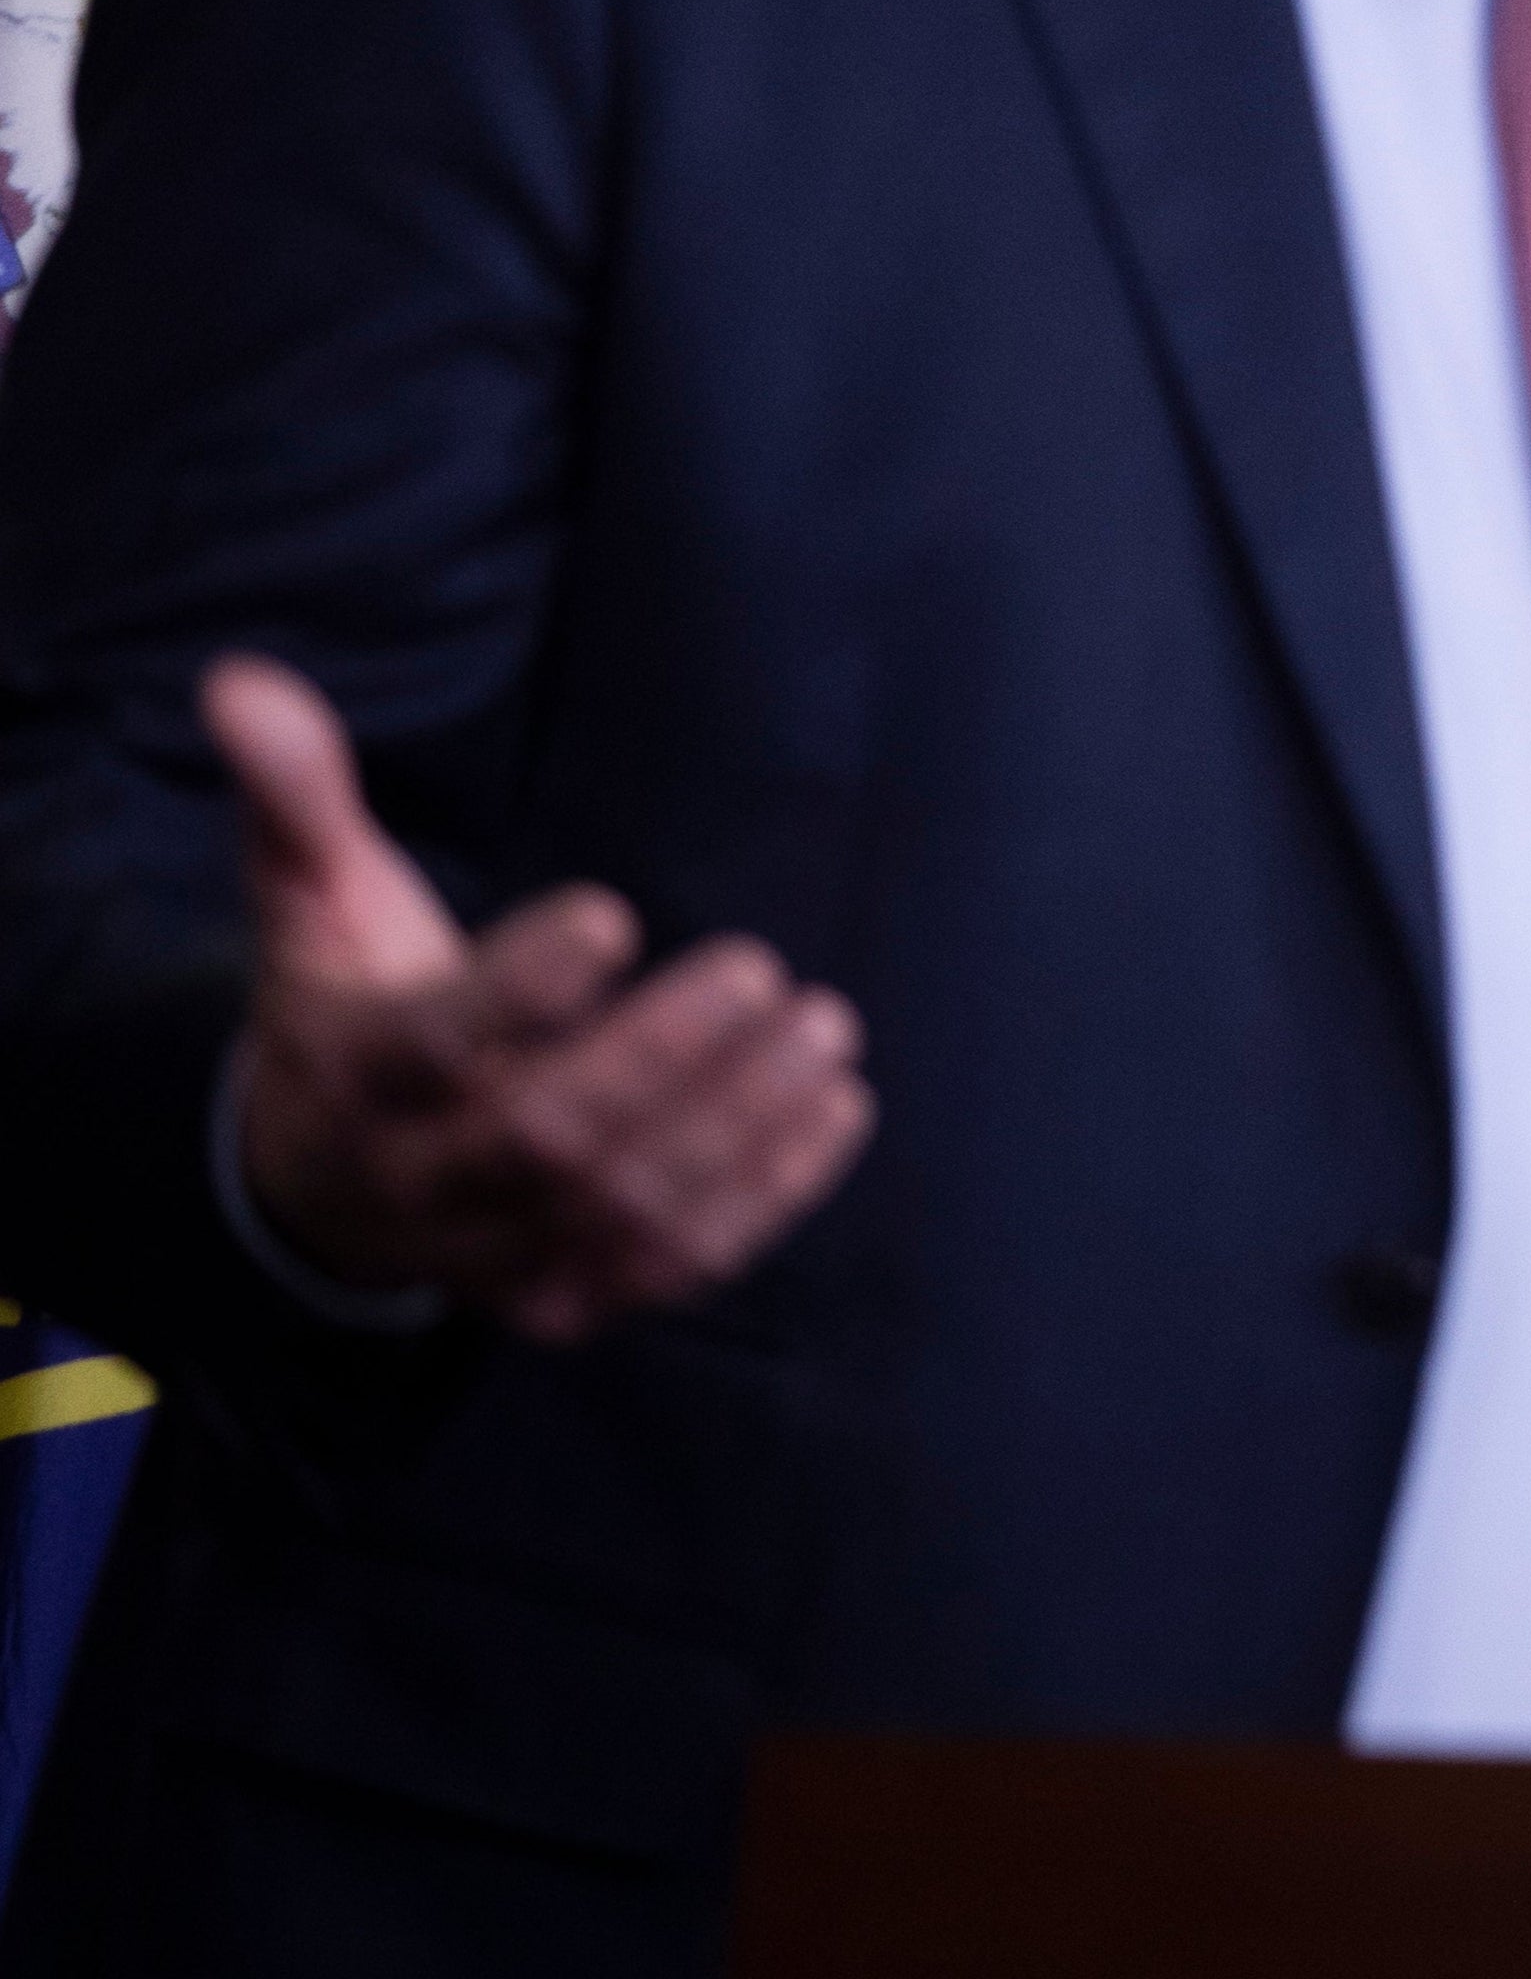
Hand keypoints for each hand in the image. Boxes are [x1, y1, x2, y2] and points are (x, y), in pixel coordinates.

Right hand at [213, 656, 874, 1343]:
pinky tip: (836, 1109)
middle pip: (542, 1135)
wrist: (321, 1178)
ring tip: (827, 1032)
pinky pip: (669, 1267)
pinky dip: (765, 1197)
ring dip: (737, 1125)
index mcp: (355, 1071)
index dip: (525, 988)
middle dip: (662, 1056)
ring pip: (619, 1208)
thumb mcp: (311, 901)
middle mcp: (417, 1178)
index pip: (433, 1045)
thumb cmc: (347, 1002)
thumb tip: (246, 681)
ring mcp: (491, 1253)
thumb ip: (298, 795)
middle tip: (762, 971)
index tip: (614, 913)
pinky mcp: (562, 1297)